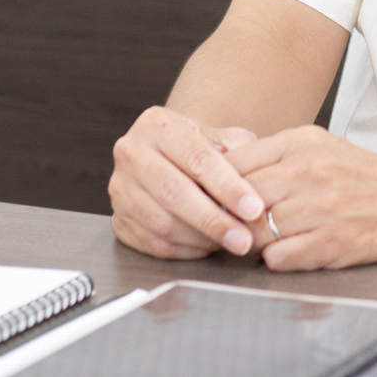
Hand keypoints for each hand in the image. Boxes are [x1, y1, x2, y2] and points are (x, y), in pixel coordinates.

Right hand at [109, 105, 265, 259]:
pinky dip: (185, 251)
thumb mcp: (223, 138)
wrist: (167, 157)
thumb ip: (241, 154)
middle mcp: (131, 153)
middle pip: (175, 193)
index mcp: (158, 125)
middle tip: (245, 239)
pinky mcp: (118, 220)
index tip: (254, 208)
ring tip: (231, 242)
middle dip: (215, 220)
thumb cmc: (200, 150)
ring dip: (202, 239)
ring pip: (162, 222)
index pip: (197, 159)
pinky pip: (153, 244)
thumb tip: (258, 183)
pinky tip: (208, 247)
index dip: (228, 187)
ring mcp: (120, 188)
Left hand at [227, 126, 376, 270]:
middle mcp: (309, 171)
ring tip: (255, 243)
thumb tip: (219, 167)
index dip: (214, 187)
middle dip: (227, 219)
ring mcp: (321, 207)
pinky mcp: (333, 241)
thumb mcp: (317, 146)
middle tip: (224, 229)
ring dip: (249, 243)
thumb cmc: (361, 175)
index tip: (208, 201)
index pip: (233, 165)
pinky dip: (275, 259)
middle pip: (239, 201)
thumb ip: (271, 154)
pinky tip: (286, 253)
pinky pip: (279, 258)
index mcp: (300, 143)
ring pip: (254, 232)